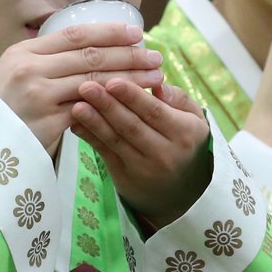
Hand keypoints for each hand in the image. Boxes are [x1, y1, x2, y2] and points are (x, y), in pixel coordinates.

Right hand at [0, 24, 162, 155]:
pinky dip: (113, 104)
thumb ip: (47, 61)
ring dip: (129, 79)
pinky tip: (132, 104)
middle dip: (128, 55)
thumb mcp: (15, 74)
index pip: (75, 35)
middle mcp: (30, 69)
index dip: (109, 32)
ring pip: (94, 81)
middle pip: (89, 56)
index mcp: (23, 52)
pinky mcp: (47, 122)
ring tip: (154, 77)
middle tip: (155, 56)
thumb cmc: (2, 111)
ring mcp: (38, 95)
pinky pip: (89, 110)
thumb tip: (90, 46)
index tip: (136, 33)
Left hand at [72, 80, 210, 229]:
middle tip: (86, 86)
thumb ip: (178, 98)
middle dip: (107, 105)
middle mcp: (166, 153)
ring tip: (77, 105)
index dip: (132, 97)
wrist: (182, 191)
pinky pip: (105, 154)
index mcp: (185, 133)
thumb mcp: (195, 119)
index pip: (155, 112)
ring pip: (116, 140)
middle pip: (132, 126)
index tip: (113, 80)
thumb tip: (158, 83)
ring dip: (94, 122)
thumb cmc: (185, 142)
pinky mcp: (125, 178)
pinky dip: (90, 138)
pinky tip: (75, 124)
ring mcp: (144, 168)